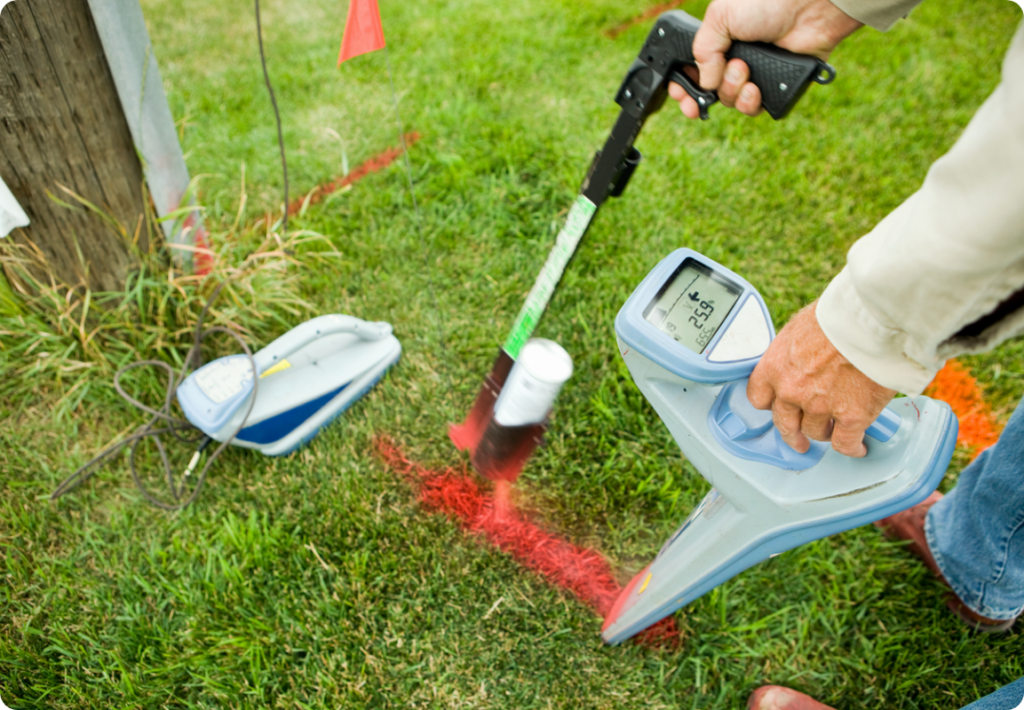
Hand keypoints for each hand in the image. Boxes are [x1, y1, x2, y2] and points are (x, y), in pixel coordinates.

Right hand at [668, 0, 861, 118]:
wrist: (809, 5)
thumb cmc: (766, 1)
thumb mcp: (720, 16)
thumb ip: (702, 50)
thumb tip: (705, 82)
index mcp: (720, 41)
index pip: (694, 70)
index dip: (683, 86)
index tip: (680, 95)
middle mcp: (736, 58)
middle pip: (710, 91)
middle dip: (703, 96)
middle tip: (697, 103)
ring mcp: (757, 73)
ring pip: (731, 101)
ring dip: (731, 91)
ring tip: (743, 70)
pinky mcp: (777, 86)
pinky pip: (756, 108)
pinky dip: (751, 103)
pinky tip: (754, 89)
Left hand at [747, 302, 895, 456]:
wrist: (870, 321)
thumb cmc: (838, 315)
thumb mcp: (801, 327)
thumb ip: (796, 350)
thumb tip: (804, 355)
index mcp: (775, 367)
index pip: (759, 397)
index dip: (770, 405)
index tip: (777, 408)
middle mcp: (791, 391)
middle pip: (785, 423)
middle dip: (792, 433)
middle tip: (798, 440)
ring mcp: (820, 406)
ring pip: (816, 433)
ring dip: (825, 433)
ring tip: (834, 433)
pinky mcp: (851, 417)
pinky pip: (846, 443)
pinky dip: (852, 448)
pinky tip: (858, 448)